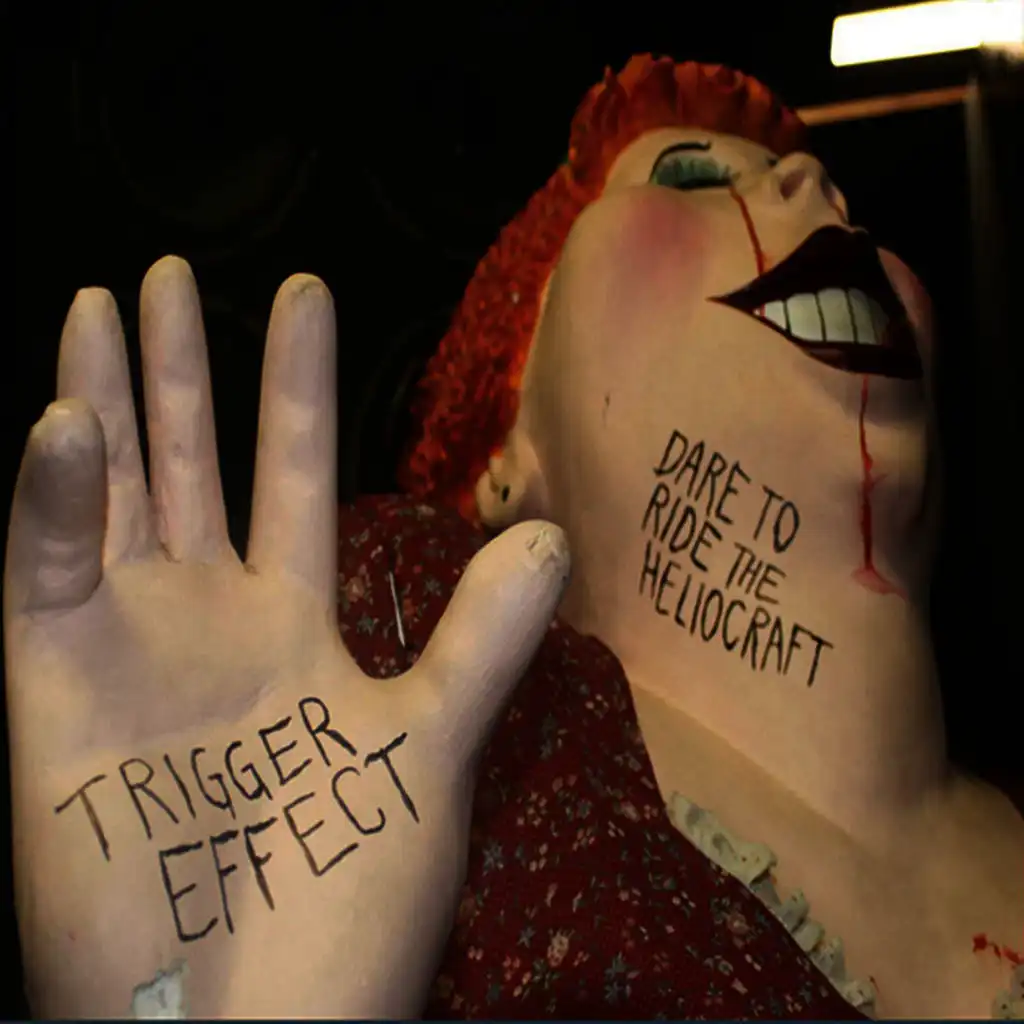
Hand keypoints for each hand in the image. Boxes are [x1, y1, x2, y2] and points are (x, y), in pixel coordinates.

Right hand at [4, 257, 568, 1017]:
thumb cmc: (346, 907)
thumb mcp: (426, 750)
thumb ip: (480, 640)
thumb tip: (548, 534)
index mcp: (296, 623)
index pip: (293, 469)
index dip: (294, 383)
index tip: (301, 292)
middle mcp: (209, 619)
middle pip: (190, 463)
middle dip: (182, 368)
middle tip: (170, 273)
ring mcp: (129, 648)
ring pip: (110, 493)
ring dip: (102, 399)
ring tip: (101, 303)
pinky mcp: (52, 691)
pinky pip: (45, 571)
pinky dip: (52, 498)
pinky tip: (66, 420)